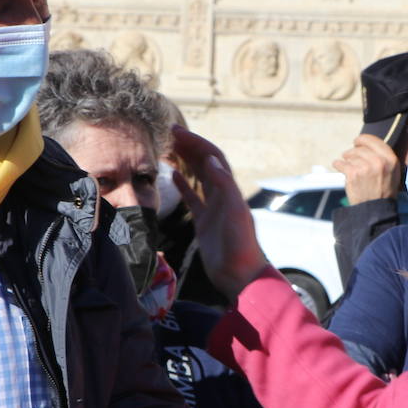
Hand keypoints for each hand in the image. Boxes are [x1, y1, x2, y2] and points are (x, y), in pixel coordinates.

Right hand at [169, 126, 268, 300]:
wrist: (240, 276)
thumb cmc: (240, 246)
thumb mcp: (235, 213)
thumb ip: (225, 186)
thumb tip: (211, 159)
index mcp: (229, 190)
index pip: (212, 158)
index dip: (196, 142)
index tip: (177, 131)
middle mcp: (222, 195)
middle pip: (204, 163)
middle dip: (188, 147)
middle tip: (167, 134)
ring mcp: (213, 208)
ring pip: (198, 178)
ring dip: (185, 161)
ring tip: (167, 149)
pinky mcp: (204, 222)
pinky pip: (193, 198)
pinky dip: (184, 185)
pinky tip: (173, 175)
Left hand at [332, 134, 400, 204]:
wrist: (375, 209)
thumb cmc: (383, 191)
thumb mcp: (392, 172)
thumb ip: (383, 156)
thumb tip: (367, 143)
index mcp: (391, 159)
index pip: (374, 140)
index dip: (363, 139)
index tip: (357, 141)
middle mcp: (379, 161)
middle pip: (360, 148)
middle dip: (353, 151)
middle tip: (349, 155)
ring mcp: (366, 167)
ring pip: (350, 155)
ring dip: (346, 159)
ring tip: (347, 164)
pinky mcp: (353, 174)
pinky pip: (341, 163)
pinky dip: (338, 164)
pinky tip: (338, 165)